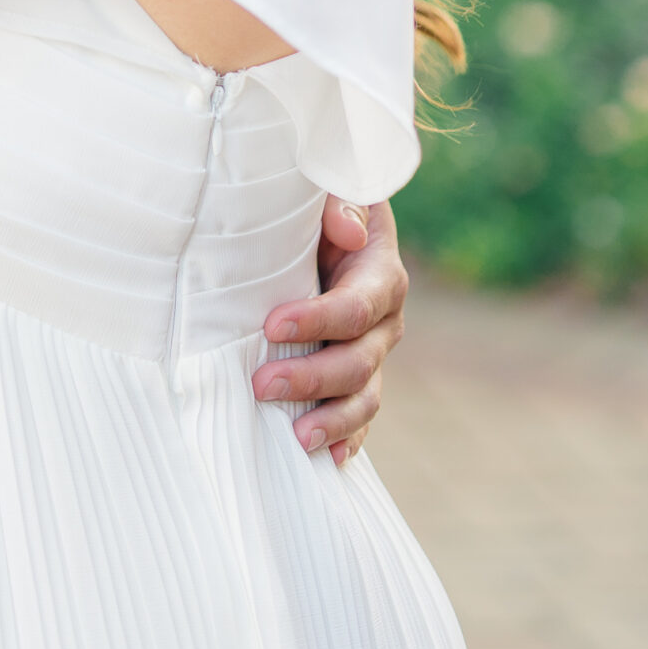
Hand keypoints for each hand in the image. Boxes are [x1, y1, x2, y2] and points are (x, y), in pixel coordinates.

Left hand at [252, 197, 406, 468]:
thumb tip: (345, 233)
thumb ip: (338, 203)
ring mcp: (374, 353)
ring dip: (331, 421)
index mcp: (381, 274)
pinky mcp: (359, 377)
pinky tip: (326, 460)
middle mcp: (385, 321)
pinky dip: (347, 440)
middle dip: (312, 377)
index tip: (271, 326)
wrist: (330, 227)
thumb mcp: (333, 188)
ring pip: (363, 397)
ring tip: (296, 439)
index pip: (356, 307)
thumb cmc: (320, 205)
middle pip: (358, 360)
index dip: (317, 320)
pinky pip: (360, 416)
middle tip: (262, 385)